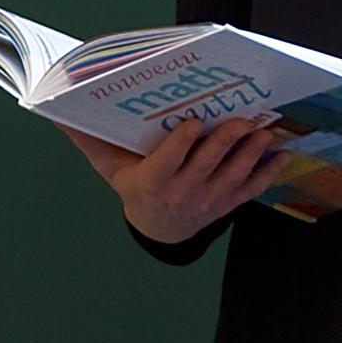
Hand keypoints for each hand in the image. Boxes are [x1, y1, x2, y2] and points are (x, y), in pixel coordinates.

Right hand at [75, 113, 292, 244]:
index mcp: (152, 183)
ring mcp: (209, 201)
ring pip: (233, 176)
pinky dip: (268, 172)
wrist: (159, 229)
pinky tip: (282, 153)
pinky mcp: (228, 204)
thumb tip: (58, 113)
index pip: (168, 163)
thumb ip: (90, 141)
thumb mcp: (110, 169)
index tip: (193, 121)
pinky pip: (251, 189)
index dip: (181, 143)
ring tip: (263, 130)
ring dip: (250, 154)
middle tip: (240, 119)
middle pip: (206, 166)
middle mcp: (183, 194)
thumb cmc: (134, 188)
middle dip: (224, 142)